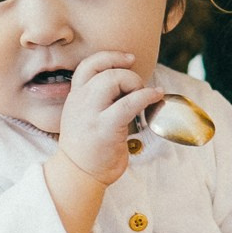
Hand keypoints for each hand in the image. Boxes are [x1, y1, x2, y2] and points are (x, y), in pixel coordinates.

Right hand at [56, 51, 162, 185]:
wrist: (79, 175)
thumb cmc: (88, 148)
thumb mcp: (85, 117)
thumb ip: (98, 100)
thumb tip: (129, 84)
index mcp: (74, 97)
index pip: (88, 65)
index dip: (110, 57)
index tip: (129, 59)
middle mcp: (79, 102)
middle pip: (104, 71)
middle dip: (128, 74)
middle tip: (138, 90)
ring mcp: (90, 115)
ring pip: (113, 80)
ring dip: (135, 83)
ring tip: (143, 96)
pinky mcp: (105, 128)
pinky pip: (129, 103)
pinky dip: (147, 96)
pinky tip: (157, 97)